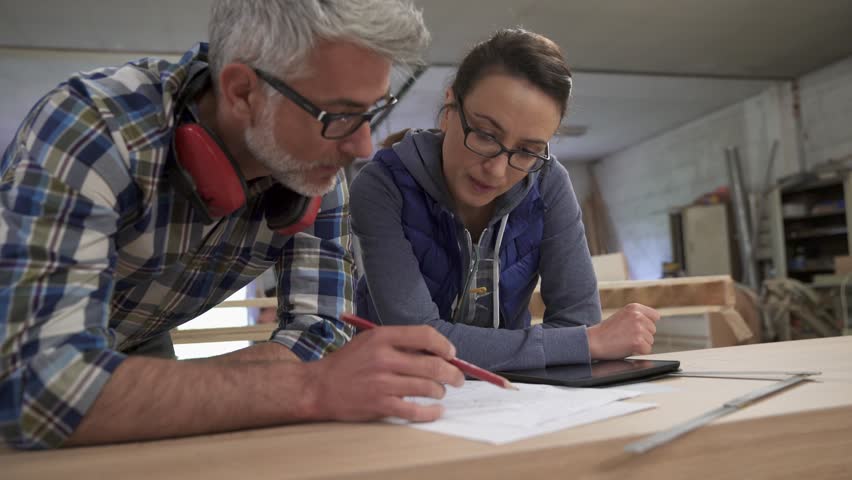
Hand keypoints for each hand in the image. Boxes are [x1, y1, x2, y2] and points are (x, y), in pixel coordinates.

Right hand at [301, 325, 464, 422]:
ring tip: (440, 391)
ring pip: (428, 387)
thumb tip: (435, 350)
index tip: (452, 354)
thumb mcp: (369, 341)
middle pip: (433, 365)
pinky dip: (430, 412)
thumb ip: (398, 342)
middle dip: (453, 373)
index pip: (425, 336)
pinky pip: (414, 410)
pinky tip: (435, 410)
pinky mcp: (380, 405)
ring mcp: (382, 383)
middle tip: (458, 378)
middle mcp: (384, 358)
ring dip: (440, 391)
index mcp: (382, 337)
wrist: (318, 387)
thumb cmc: (347, 363)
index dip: (445, 346)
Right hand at [587, 303, 659, 359]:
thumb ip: (636, 317)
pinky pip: (647, 350)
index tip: (639, 328)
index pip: (654, 316)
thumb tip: (653, 323)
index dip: (647, 324)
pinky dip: (638, 352)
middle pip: (653, 330)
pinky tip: (626, 347)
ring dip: (640, 344)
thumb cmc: (606, 331)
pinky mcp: (638, 342)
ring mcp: (638, 329)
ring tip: (625, 341)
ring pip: (650, 341)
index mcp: (634, 308)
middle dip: (643, 335)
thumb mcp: (622, 316)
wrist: (594, 341)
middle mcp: (638, 316)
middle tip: (627, 336)